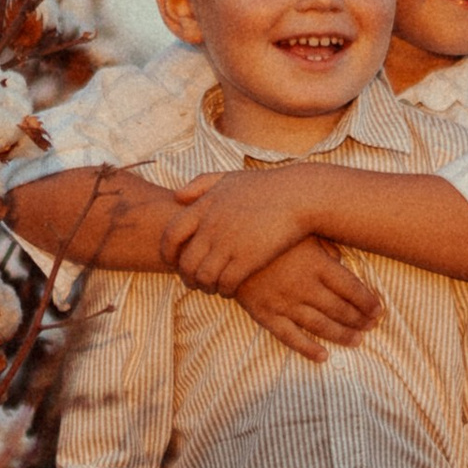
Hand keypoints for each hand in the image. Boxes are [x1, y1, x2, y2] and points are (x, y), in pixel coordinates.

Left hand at [161, 167, 316, 293]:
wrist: (299, 196)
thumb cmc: (267, 187)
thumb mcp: (230, 177)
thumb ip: (201, 184)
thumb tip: (177, 196)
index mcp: (205, 207)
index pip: (171, 235)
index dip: (167, 252)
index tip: (172, 262)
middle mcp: (212, 227)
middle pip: (185, 261)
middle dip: (186, 276)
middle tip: (193, 282)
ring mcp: (229, 244)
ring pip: (203, 277)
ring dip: (205, 286)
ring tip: (213, 288)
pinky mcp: (248, 259)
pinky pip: (225, 283)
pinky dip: (224, 290)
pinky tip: (230, 290)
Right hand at [234, 238, 382, 359]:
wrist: (225, 246)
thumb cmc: (268, 234)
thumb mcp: (301, 232)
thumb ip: (324, 246)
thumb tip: (341, 261)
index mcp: (316, 264)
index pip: (352, 288)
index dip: (369, 302)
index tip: (379, 310)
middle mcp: (304, 286)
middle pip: (340, 309)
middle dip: (360, 320)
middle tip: (372, 327)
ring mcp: (285, 303)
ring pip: (321, 326)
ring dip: (342, 336)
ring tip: (357, 341)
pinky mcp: (266, 315)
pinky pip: (290, 337)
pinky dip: (308, 349)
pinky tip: (323, 356)